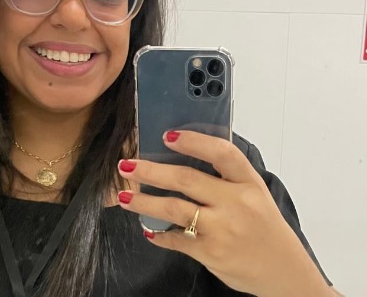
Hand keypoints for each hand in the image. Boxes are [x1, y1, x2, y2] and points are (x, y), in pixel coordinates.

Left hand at [117, 130, 330, 296]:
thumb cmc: (264, 227)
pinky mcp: (210, 252)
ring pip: (173, 208)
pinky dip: (158, 233)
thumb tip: (180, 156)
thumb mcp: (254, 194)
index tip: (167, 135)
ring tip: (124, 196)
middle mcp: (237, 202)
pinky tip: (148, 228)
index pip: (222, 153)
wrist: (284, 273)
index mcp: (249, 182)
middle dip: (150, 171)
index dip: (194, 141)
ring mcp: (222, 229)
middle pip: (186, 179)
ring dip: (143, 201)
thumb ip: (226, 177)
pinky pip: (175, 238)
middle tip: (126, 165)